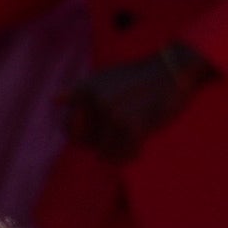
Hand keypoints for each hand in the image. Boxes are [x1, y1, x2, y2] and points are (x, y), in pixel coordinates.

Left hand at [64, 42, 207, 161]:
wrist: (172, 71)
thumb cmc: (139, 78)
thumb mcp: (105, 78)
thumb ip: (80, 91)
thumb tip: (55, 99)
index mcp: (86, 90)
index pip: (67, 128)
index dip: (79, 137)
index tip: (94, 135)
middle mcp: (96, 101)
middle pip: (87, 144)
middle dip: (101, 146)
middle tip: (120, 136)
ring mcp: (114, 114)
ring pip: (105, 153)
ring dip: (119, 152)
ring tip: (133, 140)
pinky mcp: (133, 127)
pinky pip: (123, 156)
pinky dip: (131, 155)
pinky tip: (140, 147)